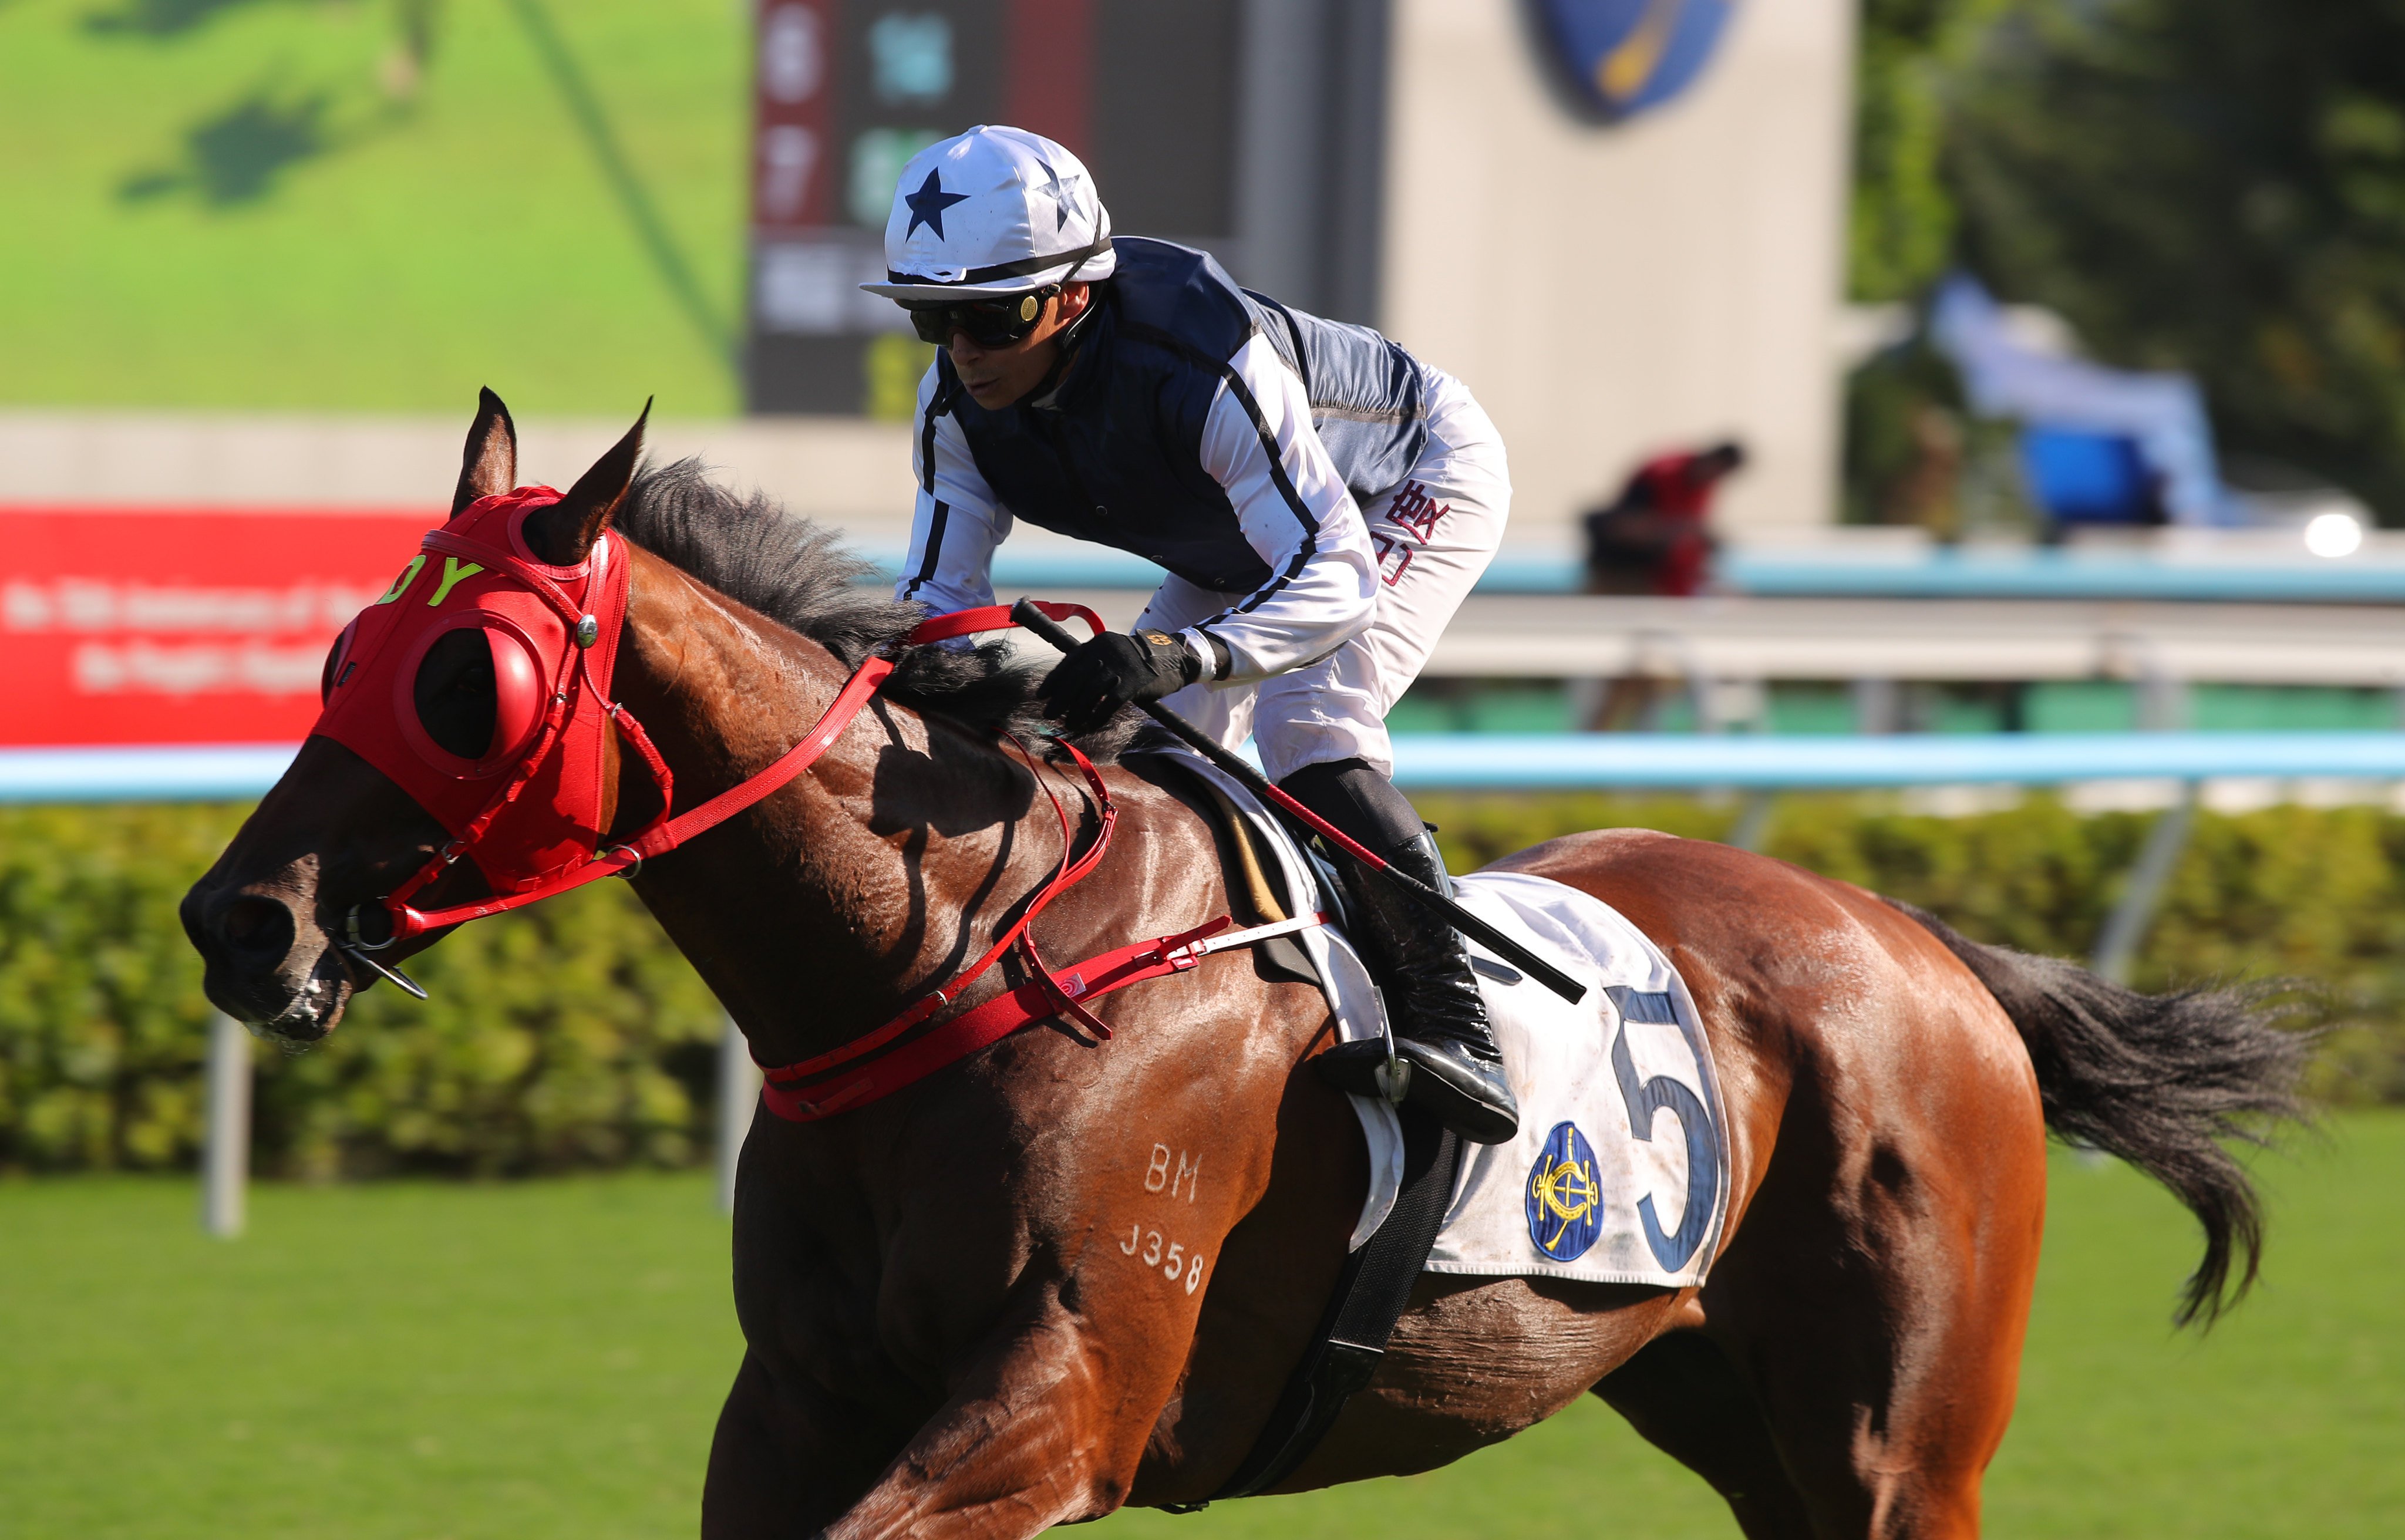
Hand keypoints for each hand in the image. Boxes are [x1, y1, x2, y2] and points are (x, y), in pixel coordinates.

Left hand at [1039, 630, 1199, 733]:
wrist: (1171, 659)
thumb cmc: (1136, 661)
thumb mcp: (1112, 653)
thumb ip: (1092, 663)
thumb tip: (1068, 686)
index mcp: (1098, 644)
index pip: (1068, 662)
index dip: (1053, 680)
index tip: (1042, 695)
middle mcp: (1106, 652)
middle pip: (1076, 679)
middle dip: (1060, 699)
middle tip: (1049, 714)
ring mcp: (1120, 667)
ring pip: (1090, 692)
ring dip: (1077, 711)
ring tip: (1070, 724)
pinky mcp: (1133, 683)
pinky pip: (1109, 703)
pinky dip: (1097, 716)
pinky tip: (1091, 725)